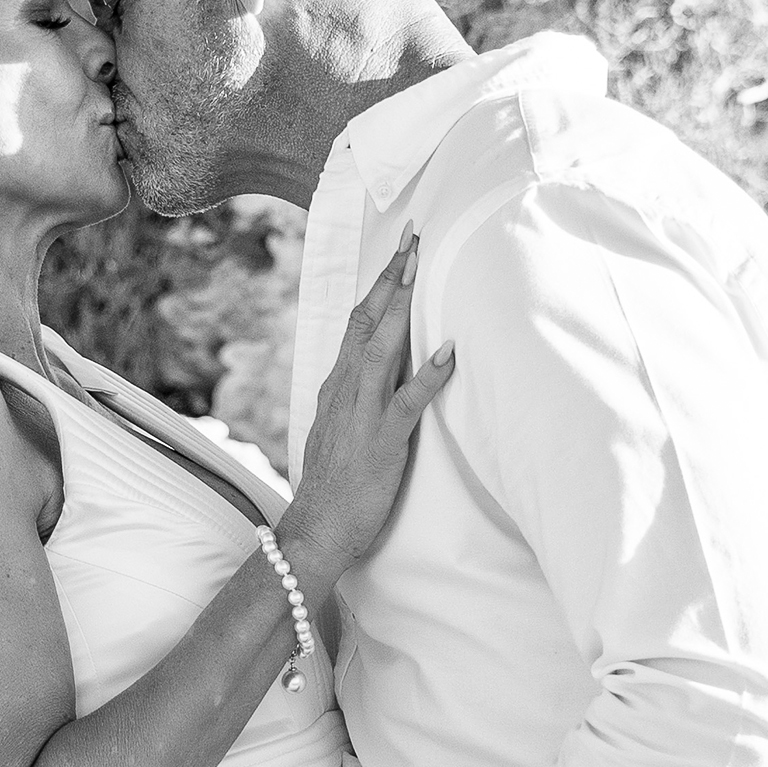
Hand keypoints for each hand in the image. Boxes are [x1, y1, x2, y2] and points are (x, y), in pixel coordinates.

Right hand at [284, 228, 452, 585]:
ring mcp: (363, 413)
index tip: (399, 251)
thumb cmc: (334, 486)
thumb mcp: (340, 428)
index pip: (358, 323)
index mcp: (337, 385)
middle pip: (367, 321)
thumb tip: (374, 370)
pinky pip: (409, 401)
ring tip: (420, 267)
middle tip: (412, 236)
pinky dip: (431, 373)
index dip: (379, 285)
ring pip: (382, 348)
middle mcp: (345, 390)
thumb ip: (355, 396)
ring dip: (402, 306)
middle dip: (390, 276)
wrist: (316, 529)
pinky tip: (451, 350)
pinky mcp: (383, 440)